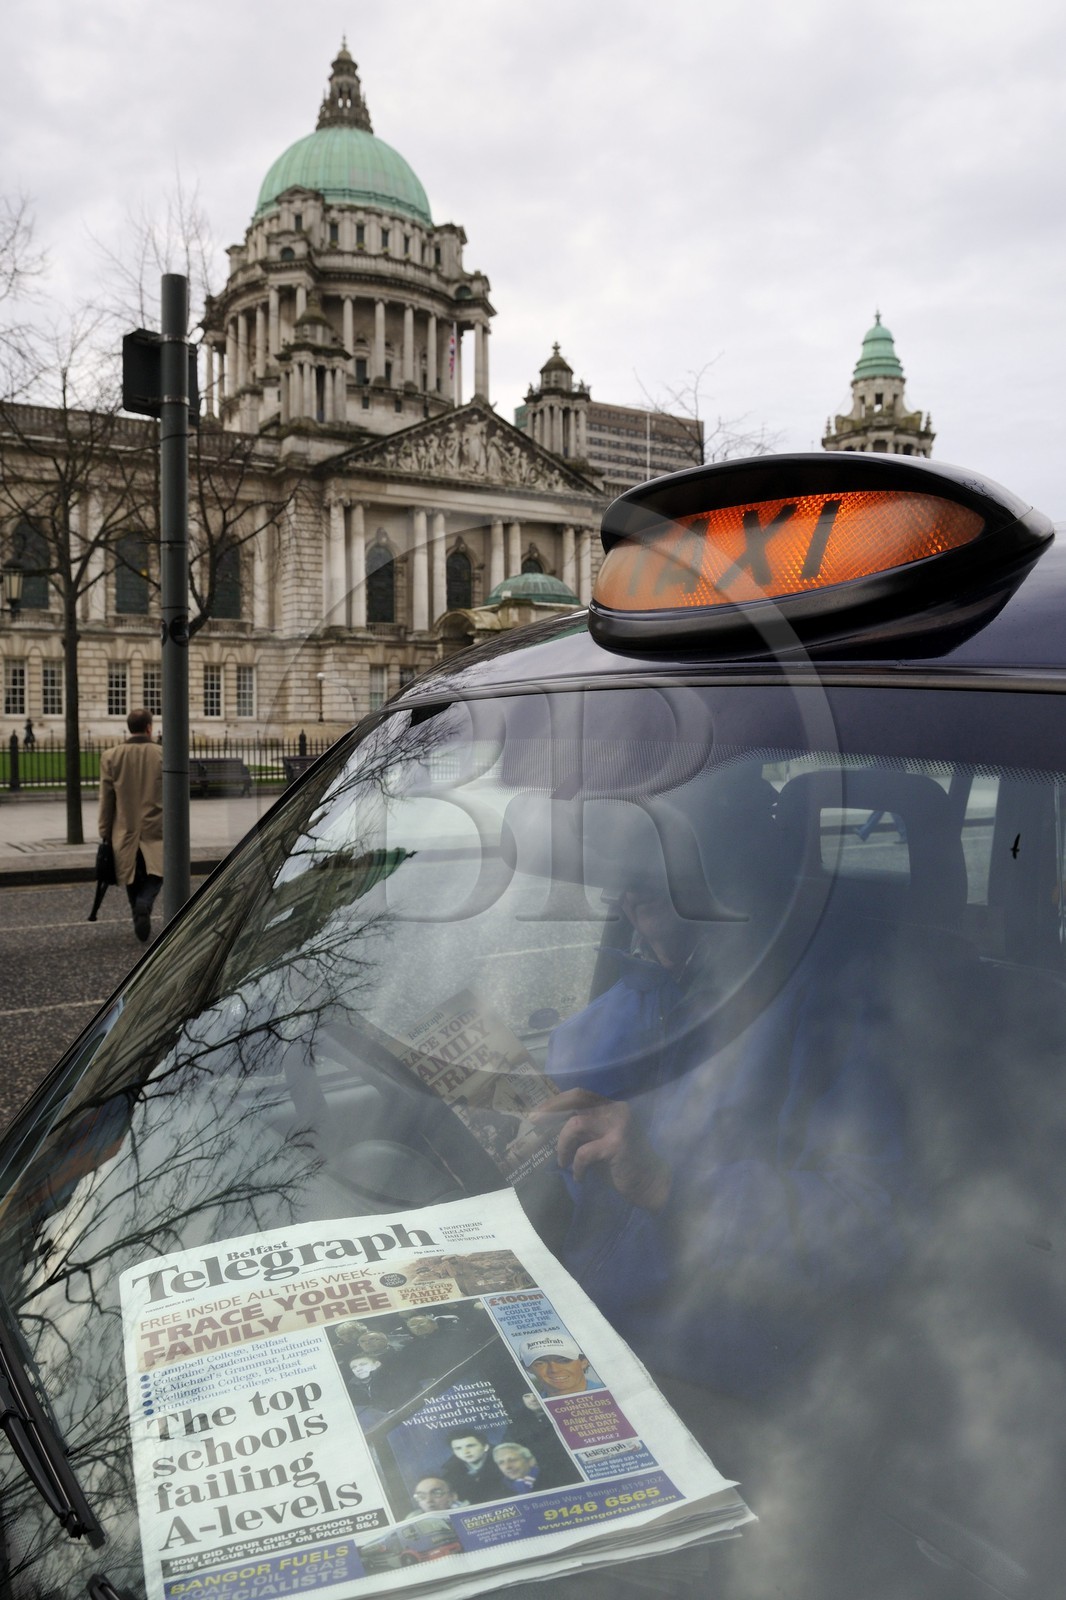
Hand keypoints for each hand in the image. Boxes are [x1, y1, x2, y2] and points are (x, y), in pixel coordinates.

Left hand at [532, 1089, 671, 1212]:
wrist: (650, 1184)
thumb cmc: (623, 1165)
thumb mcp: (601, 1141)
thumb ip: (585, 1131)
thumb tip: (551, 1127)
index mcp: (613, 1106)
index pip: (580, 1093)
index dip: (557, 1100)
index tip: (539, 1111)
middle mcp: (616, 1109)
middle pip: (577, 1097)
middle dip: (552, 1107)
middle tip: (534, 1120)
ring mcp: (618, 1125)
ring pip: (576, 1124)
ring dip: (563, 1145)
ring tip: (563, 1161)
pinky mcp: (617, 1144)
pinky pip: (584, 1152)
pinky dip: (577, 1166)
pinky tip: (580, 1177)